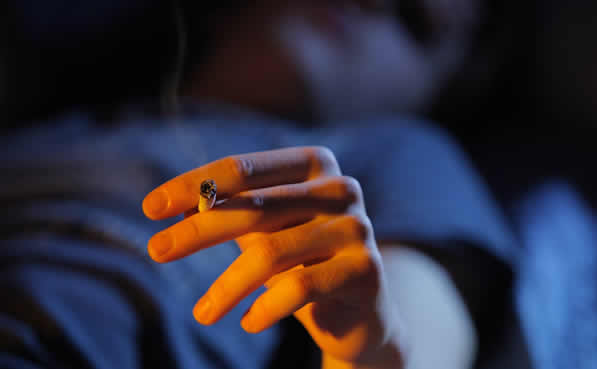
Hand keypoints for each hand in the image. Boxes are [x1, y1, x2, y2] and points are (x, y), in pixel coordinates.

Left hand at [142, 147, 405, 366]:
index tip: (151, 209)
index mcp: (315, 164)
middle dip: (198, 231)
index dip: (194, 184)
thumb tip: (172, 204)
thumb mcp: (263, 233)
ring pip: (271, 254)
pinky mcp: (366, 270)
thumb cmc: (303, 263)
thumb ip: (228, 212)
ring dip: (226, 287)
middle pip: (253, 206)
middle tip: (157, 251)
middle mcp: (341, 188)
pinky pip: (299, 289)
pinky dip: (264, 308)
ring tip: (203, 313)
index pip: (243, 167)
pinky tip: (247, 322)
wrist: (361, 315)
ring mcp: (358, 228)